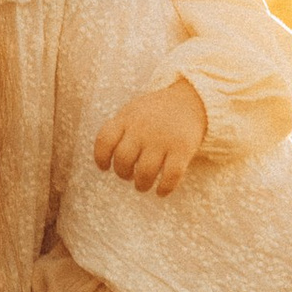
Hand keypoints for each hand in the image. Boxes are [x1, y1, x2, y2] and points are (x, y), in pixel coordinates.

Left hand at [95, 76, 205, 196]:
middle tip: (129, 176)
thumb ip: (119, 129)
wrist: (191, 99)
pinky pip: (171, 175)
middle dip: (123, 173)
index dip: (101, 158)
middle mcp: (142, 128)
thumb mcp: (133, 111)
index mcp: (127, 118)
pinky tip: (161, 191)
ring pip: (145, 172)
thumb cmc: (156, 112)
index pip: (104, 140)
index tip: (105, 167)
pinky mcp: (183, 148)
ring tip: (143, 185)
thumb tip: (104, 158)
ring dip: (141, 184)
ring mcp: (163, 138)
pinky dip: (164, 188)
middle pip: (123, 159)